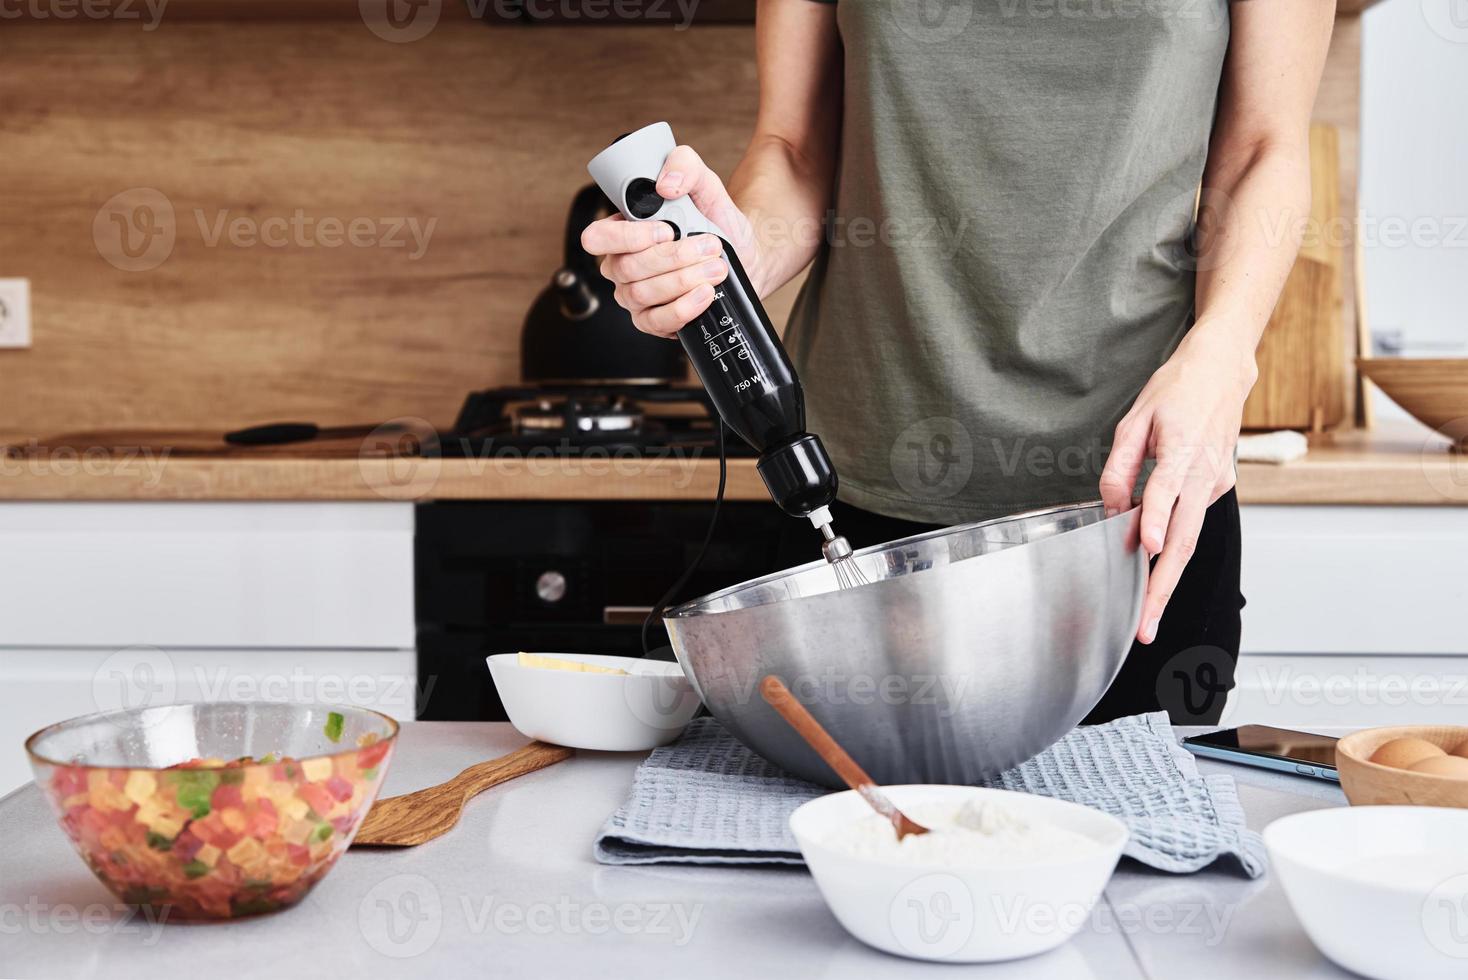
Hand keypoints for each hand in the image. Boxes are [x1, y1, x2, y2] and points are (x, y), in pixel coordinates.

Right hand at [580, 145, 761, 337]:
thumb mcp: (706, 186)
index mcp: (623, 231)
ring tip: (715, 267)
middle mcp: (622, 265)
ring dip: (684, 279)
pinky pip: (657, 321)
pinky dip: (684, 308)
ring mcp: (635, 296)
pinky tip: (705, 293)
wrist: (745, 257)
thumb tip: (665, 184)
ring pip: (642, 293)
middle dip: (674, 257)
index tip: (667, 230)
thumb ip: (685, 166)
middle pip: (627, 267)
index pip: (597, 237)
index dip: (626, 236)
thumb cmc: (718, 224)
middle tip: (709, 247)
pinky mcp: (653, 321)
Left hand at [1098, 324, 1257, 644]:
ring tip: (1146, 616)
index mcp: (1181, 448)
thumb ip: (1120, 467)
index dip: (1156, 519)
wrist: (1224, 369)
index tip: (1147, 548)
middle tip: (1145, 624)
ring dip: (1168, 580)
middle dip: (1163, 585)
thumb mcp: (1135, 418)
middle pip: (1184, 538)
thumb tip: (1112, 509)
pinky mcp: (1219, 486)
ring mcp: (1216, 482)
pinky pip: (1192, 522)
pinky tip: (1155, 574)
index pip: (1166, 490)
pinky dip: (1174, 549)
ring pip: (1191, 539)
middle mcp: (1205, 472)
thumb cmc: (1178, 388)